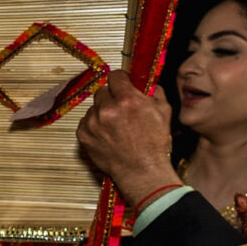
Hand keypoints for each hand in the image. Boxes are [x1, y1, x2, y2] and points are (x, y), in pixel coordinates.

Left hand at [76, 77, 176, 207]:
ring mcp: (92, 123)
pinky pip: (86, 121)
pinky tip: (107, 134)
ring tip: (115, 125)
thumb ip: (155, 91)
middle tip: (121, 107)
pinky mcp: (83, 135)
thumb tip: (147, 82)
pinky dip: (94, 125)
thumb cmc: (154, 143)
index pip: (116, 76)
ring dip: (102, 111)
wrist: (140, 169)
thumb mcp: (164, 111)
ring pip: (94, 107)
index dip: (121, 79)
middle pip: (102, 91)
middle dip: (112, 96)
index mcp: (127, 100)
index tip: (123, 83)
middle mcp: (107, 109)